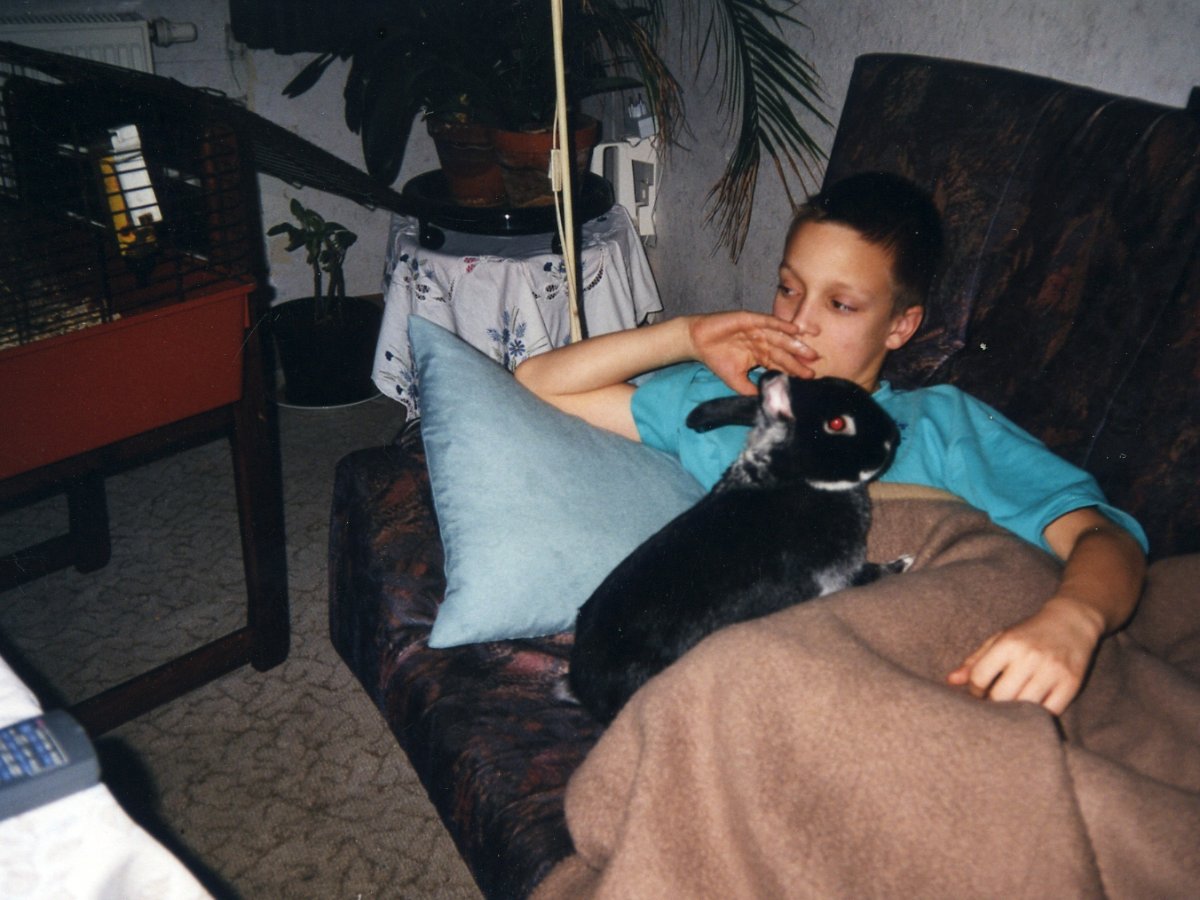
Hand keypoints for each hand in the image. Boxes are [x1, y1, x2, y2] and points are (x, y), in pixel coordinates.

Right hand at [687, 312, 816, 394]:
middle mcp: (762, 341)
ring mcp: (758, 329)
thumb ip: (752, 389)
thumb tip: (767, 399)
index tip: (810, 377)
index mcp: (761, 355)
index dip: (795, 369)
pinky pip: (769, 322)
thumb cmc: (716, 359)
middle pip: (785, 350)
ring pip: (780, 336)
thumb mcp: (736, 381)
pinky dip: (782, 325)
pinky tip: (795, 330)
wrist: (697, 342)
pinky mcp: (750, 319)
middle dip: (800, 356)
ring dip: (796, 341)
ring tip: (810, 348)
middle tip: (816, 362)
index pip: (781, 363)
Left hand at [946, 595, 1105, 714]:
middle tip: (994, 703)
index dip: (974, 690)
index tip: (978, 692)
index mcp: (1008, 643)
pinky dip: (1038, 715)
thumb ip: (975, 660)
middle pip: (1001, 696)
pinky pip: (1050, 711)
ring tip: (1011, 706)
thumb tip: (950, 681)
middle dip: (993, 704)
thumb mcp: (999, 639)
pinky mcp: (1071, 684)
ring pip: (1025, 706)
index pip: (980, 677)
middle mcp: (1030, 657)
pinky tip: (1032, 708)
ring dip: (1015, 712)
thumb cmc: (1028, 633)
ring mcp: (1052, 671)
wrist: (1071, 622)